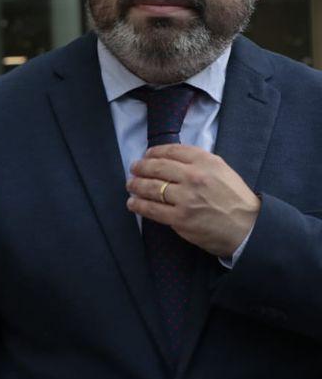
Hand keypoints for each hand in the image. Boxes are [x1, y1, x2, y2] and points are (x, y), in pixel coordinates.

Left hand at [126, 144, 259, 256]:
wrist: (248, 228)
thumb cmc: (235, 199)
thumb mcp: (222, 171)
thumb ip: (200, 163)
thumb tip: (172, 159)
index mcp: (206, 162)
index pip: (172, 151)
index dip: (154, 152)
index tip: (147, 155)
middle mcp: (194, 177)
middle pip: (157, 167)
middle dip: (141, 167)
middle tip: (134, 169)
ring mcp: (186, 198)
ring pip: (151, 187)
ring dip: (136, 185)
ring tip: (130, 185)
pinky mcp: (180, 218)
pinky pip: (151, 209)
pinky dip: (138, 205)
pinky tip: (132, 203)